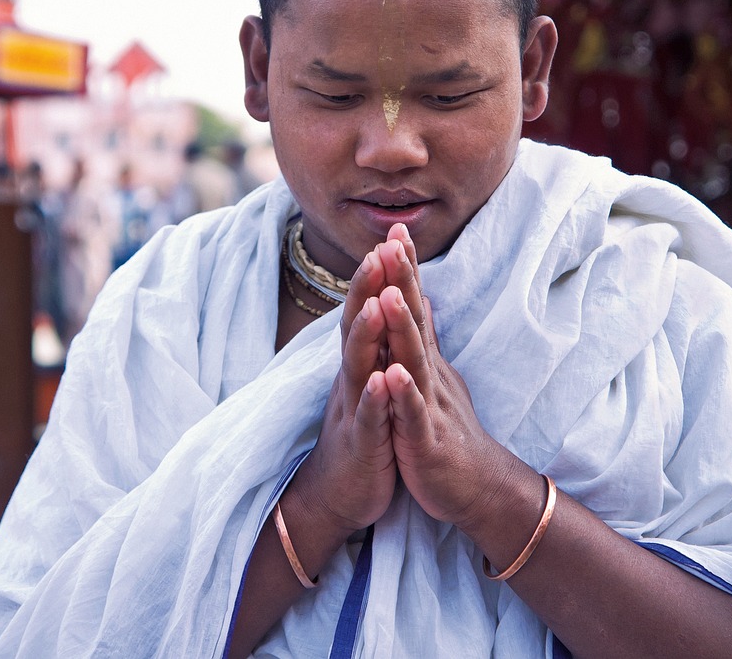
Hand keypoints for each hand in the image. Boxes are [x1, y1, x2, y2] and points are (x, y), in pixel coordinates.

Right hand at [290, 246, 398, 534]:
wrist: (338, 494)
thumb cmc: (364, 433)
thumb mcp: (374, 382)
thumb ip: (382, 342)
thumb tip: (392, 298)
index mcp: (361, 364)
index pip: (368, 310)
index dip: (379, 275)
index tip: (393, 237)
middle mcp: (352, 379)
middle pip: (357, 326)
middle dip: (368, 289)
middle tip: (379, 250)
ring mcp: (354, 409)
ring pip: (358, 366)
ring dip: (367, 334)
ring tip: (378, 303)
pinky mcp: (361, 445)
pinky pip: (367, 418)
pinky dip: (374, 398)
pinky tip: (381, 379)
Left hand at [373, 224, 511, 529]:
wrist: (475, 488)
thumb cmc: (446, 432)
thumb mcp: (431, 379)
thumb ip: (423, 341)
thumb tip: (418, 300)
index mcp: (424, 362)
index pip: (416, 307)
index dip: (406, 270)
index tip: (395, 230)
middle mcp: (429, 375)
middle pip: (416, 322)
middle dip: (403, 282)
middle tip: (393, 242)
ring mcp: (430, 406)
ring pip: (414, 361)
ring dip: (403, 328)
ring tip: (391, 295)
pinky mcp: (425, 440)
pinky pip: (413, 414)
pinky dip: (403, 393)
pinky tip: (391, 373)